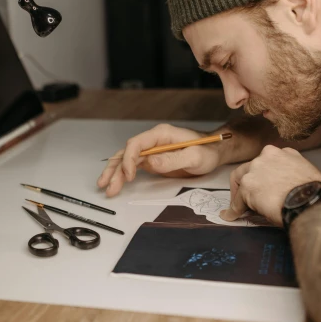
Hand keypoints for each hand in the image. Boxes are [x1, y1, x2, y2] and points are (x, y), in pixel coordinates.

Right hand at [97, 124, 222, 196]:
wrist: (215, 152)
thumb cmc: (208, 151)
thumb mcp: (195, 156)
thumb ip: (173, 159)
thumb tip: (150, 163)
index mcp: (161, 134)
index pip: (137, 144)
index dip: (129, 159)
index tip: (129, 175)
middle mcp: (153, 141)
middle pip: (127, 152)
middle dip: (116, 169)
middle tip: (108, 186)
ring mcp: (151, 150)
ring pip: (126, 160)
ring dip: (115, 173)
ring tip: (105, 187)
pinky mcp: (152, 161)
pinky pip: (133, 166)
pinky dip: (122, 175)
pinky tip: (114, 183)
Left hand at [220, 145, 320, 224]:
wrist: (312, 202)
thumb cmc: (318, 193)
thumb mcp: (309, 175)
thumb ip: (296, 176)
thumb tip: (294, 188)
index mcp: (285, 153)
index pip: (267, 162)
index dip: (263, 176)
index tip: (264, 186)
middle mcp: (268, 155)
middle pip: (250, 168)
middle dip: (247, 183)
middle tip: (247, 197)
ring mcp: (256, 169)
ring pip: (242, 182)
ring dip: (240, 196)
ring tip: (241, 209)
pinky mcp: (248, 186)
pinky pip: (237, 201)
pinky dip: (234, 210)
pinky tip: (233, 216)